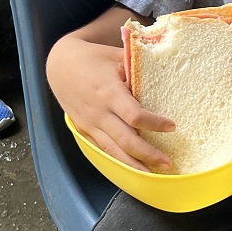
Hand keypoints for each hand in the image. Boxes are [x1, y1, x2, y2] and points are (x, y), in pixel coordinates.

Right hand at [46, 36, 175, 170]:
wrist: (60, 66)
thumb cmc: (93, 59)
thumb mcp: (116, 56)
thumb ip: (139, 67)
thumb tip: (167, 70)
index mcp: (108, 92)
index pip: (134, 116)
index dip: (154, 124)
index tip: (172, 127)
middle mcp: (99, 112)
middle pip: (126, 141)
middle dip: (148, 154)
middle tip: (168, 163)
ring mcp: (90, 124)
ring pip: (113, 151)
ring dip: (134, 165)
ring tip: (153, 174)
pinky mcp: (84, 131)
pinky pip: (102, 150)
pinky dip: (118, 160)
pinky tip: (132, 167)